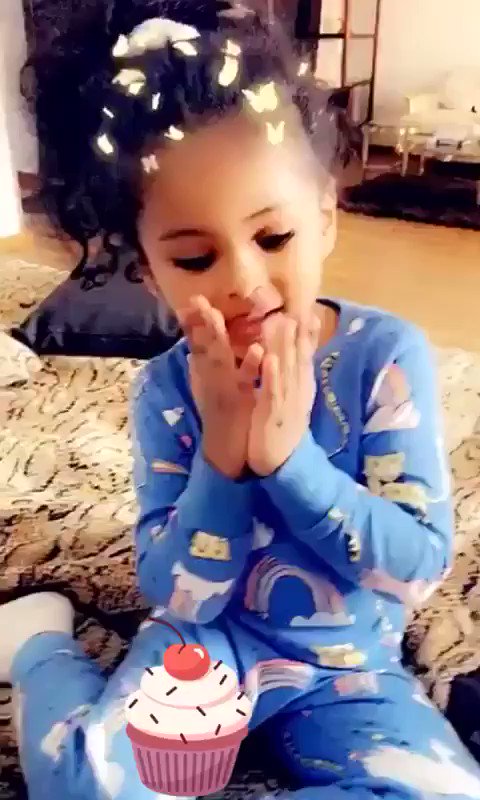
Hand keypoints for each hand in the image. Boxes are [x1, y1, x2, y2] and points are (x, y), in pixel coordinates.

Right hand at [179, 296, 262, 478]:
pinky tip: (257, 350)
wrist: (228, 453)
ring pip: (218, 360)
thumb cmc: (227, 417)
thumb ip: (210, 366)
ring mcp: (223, 391)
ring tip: (213, 313)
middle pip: (203, 346)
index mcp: (208, 374)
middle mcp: (211, 379)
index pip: (198, 342)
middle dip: (199, 322)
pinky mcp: (238, 403)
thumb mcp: (217, 387)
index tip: (190, 298)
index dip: (193, 322)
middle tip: (194, 299)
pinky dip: (249, 366)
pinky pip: (244, 382)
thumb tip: (202, 345)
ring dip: (216, 337)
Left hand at [247, 313, 318, 476]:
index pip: (306, 357)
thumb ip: (294, 379)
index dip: (308, 335)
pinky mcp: (273, 414)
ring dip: (286, 346)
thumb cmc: (281, 430)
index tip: (309, 310)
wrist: (281, 464)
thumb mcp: (292, 401)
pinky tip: (269, 358)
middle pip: (299, 358)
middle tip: (298, 306)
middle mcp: (297, 391)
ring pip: (286, 370)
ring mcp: (287, 402)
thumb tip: (296, 358)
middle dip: (299, 333)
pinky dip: (271, 375)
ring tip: (285, 322)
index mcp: (300, 388)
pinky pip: (272, 392)